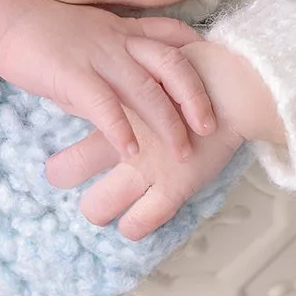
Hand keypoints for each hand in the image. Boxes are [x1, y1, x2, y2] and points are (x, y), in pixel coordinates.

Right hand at [0, 0, 216, 162]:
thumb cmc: (43, 36)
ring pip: (145, 88)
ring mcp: (97, 55)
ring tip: (181, 153)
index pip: (172, 36)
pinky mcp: (72, 74)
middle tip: (209, 127)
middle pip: (171, 64)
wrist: (2, 19)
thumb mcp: (89, 43)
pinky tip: (131, 152)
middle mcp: (118, 40)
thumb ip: (115, 65)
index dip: (198, 56)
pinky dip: (120, 128)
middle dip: (195, 97)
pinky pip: (103, 103)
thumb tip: (132, 97)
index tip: (218, 77)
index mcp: (123, 31)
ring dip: (167, 122)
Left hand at [45, 37, 285, 240]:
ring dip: (97, 209)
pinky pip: (143, 221)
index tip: (60, 137)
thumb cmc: (198, 76)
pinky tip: (131, 223)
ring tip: (101, 206)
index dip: (58, 130)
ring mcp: (148, 168)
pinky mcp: (175, 186)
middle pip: (69, 168)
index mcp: (117, 110)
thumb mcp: (154, 70)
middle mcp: (125, 141)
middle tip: (65, 173)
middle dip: (63, 173)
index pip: (70, 123)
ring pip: (99, 205)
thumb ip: (128, 81)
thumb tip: (105, 85)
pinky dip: (134, 226)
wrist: (237, 89)